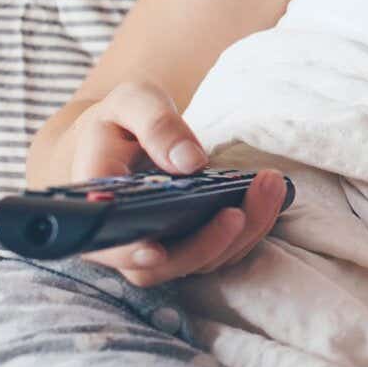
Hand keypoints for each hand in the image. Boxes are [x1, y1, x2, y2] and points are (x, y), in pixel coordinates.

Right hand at [55, 81, 288, 288]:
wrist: (119, 138)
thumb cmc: (119, 120)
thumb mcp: (132, 103)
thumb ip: (157, 124)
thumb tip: (189, 162)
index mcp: (96, 204)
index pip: (109, 243)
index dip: (130, 254)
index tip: (156, 250)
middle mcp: (123, 236)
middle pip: (164, 263)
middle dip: (208, 242)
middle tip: (241, 208)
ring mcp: (157, 244)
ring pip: (200, 261)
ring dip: (243, 232)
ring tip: (271, 186)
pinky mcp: (188, 241)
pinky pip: (221, 249)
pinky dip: (251, 226)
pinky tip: (270, 195)